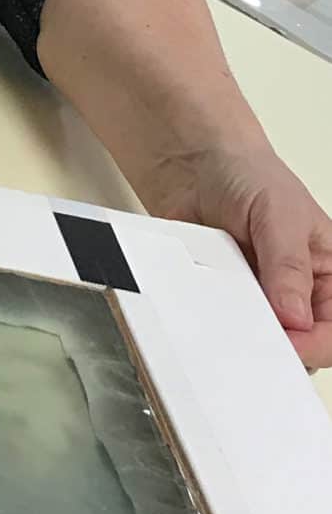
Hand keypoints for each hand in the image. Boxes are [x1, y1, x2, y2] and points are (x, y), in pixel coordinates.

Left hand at [135, 138, 331, 370]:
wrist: (195, 164)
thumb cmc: (249, 177)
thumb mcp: (280, 214)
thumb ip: (288, 265)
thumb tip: (295, 316)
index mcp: (329, 274)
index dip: (315, 345)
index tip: (286, 343)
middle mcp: (299, 293)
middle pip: (301, 346)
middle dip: (280, 349)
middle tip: (254, 342)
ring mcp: (260, 298)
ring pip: (259, 341)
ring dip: (245, 335)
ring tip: (230, 320)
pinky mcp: (226, 298)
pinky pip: (222, 325)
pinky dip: (214, 323)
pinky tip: (206, 311)